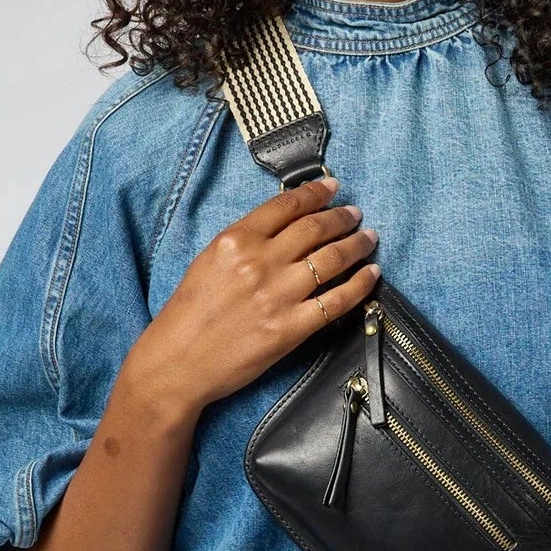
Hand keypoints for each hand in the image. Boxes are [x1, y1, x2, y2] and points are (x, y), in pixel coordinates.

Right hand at [123, 175, 379, 421]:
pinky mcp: (291, 328)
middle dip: (342, 217)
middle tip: (355, 213)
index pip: (287, 206)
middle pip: (315, 229)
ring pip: (332, 259)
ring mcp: (278, 296)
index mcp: (235, 240)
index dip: (316, 193)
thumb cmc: (188, 313)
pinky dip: (360, 284)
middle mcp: (260, 263)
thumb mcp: (209, 260)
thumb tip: (286, 223)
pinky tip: (372, 274)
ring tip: (368, 238)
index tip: (332, 187)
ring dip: (357, 244)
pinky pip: (337, 301)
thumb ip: (246, 241)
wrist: (177, 363)